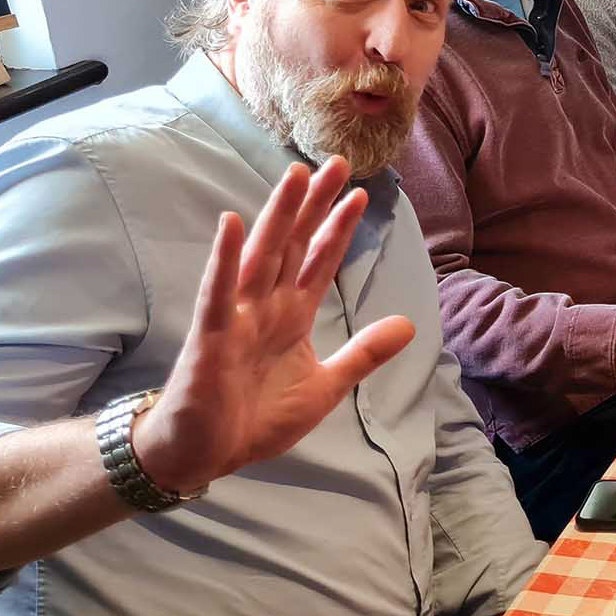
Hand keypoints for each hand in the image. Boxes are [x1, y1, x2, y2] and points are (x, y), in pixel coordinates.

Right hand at [133, 157, 415, 493]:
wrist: (206, 453)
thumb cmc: (254, 417)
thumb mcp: (326, 385)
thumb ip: (363, 354)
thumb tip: (408, 325)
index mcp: (291, 315)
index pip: (318, 260)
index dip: (338, 228)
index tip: (360, 194)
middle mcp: (265, 306)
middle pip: (293, 244)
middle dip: (314, 205)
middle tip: (337, 162)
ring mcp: (236, 317)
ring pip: (261, 256)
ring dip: (277, 216)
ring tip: (294, 175)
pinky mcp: (211, 337)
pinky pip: (217, 293)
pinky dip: (224, 260)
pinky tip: (231, 225)